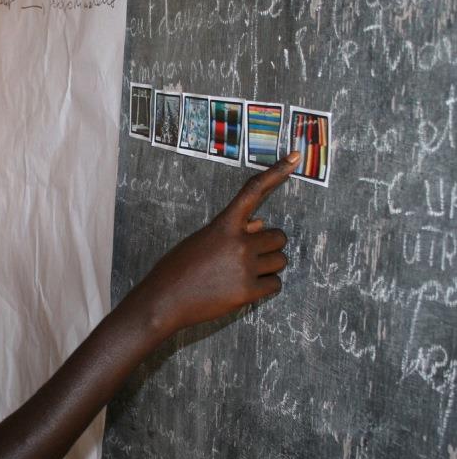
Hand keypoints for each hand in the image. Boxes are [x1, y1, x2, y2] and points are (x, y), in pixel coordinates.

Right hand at [137, 152, 298, 337]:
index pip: (254, 191)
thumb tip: (262, 225)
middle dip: (267, 246)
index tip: (294, 158)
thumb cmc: (178, 268)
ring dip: (267, 266)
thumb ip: (232, 231)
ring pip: (280, 261)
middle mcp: (239, 242)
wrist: (164, 301)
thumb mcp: (201, 241)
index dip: (276, 172)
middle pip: (279, 237)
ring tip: (241, 274)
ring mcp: (245, 267)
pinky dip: (264, 286)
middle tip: (248, 257)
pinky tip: (242, 289)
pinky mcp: (248, 291)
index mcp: (223, 224)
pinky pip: (275, 284)